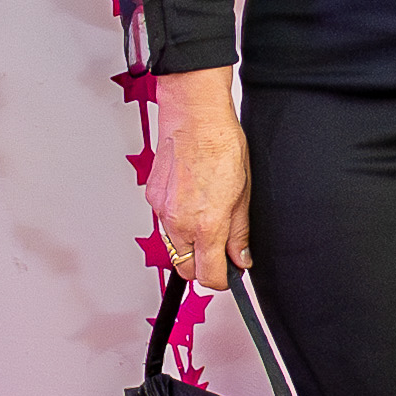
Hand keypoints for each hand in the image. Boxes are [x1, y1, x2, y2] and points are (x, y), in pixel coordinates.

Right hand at [147, 74, 250, 292]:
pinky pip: (164, 224)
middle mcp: (178, 222)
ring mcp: (161, 211)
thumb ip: (239, 232)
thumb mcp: (243, 192)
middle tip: (221, 253)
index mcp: (206, 224)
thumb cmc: (220, 144)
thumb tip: (240, 257)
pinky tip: (193, 204)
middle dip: (203, 268)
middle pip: (186, 268)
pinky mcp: (152, 198)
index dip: (223, 280)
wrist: (194, 115)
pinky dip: (178, 224)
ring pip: (174, 247)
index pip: (208, 276)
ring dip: (190, 246)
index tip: (231, 274)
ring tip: (209, 222)